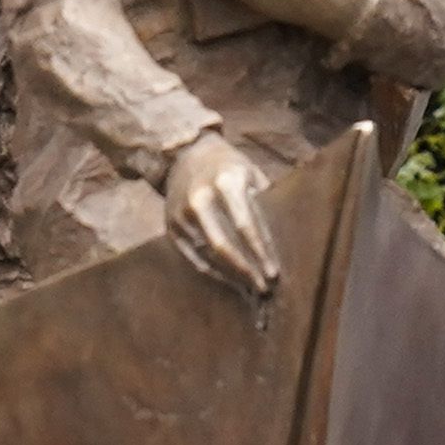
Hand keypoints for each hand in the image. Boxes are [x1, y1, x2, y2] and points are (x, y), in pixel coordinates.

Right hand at [163, 131, 282, 293]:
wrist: (185, 154)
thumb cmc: (228, 166)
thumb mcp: (250, 174)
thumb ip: (261, 205)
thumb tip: (274, 246)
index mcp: (225, 182)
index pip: (245, 225)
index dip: (260, 252)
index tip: (273, 273)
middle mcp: (199, 199)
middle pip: (223, 246)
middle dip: (245, 271)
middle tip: (263, 289)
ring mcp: (181, 214)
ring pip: (207, 255)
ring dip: (230, 276)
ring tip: (250, 290)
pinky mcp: (171, 227)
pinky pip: (193, 257)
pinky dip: (213, 273)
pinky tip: (229, 281)